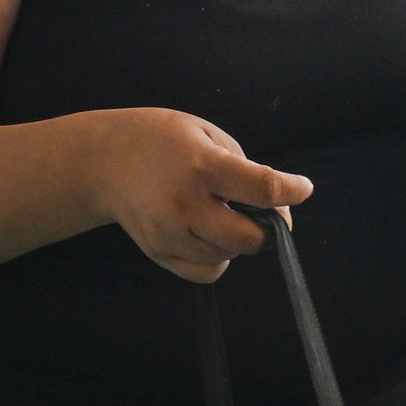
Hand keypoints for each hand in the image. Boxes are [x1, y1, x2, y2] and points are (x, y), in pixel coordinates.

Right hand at [90, 111, 312, 282]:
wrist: (103, 162)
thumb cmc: (160, 140)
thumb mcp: (205, 132)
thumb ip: (243, 165)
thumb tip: (275, 206)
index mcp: (202, 166)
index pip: (264, 189)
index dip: (293, 191)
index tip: (302, 188)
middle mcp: (186, 204)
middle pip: (250, 239)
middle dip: (267, 228)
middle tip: (263, 211)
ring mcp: (170, 233)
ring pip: (230, 256)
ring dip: (238, 239)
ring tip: (221, 213)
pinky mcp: (159, 252)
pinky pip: (207, 272)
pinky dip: (218, 258)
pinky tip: (208, 234)